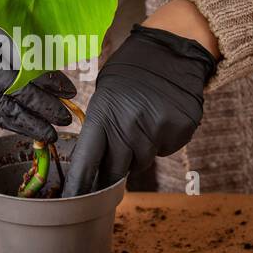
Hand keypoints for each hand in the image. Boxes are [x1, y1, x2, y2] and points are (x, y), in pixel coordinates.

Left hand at [62, 24, 216, 195]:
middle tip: (118, 148)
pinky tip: (160, 117)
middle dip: (113, 167)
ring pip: (142, 161)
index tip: (72, 202)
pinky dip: (161, 140)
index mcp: (103, 115)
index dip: (79, 185)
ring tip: (143, 120)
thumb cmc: (131, 73)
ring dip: (140, 149)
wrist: (170, 50)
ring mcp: (157, 130)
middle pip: (117, 170)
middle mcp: (129, 126)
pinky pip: (164, 150)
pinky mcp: (180, 131)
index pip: (87, 161)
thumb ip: (100, 130)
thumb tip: (93, 165)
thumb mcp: (105, 96)